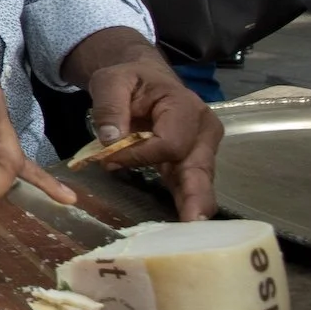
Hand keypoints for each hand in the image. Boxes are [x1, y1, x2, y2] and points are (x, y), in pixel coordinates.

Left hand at [84, 58, 223, 219]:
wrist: (141, 77)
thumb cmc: (128, 78)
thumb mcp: (111, 81)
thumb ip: (110, 106)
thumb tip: (111, 138)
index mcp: (185, 107)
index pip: (169, 143)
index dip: (139, 155)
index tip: (108, 158)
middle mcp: (202, 129)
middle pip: (199, 167)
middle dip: (196, 195)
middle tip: (193, 223)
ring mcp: (201, 147)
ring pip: (199, 180)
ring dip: (193, 204)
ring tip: (192, 232)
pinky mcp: (191, 160)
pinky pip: (190, 184)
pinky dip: (187, 202)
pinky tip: (185, 225)